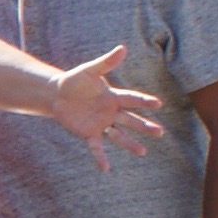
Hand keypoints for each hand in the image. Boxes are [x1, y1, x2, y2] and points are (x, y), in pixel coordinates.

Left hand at [49, 46, 165, 169]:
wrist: (56, 94)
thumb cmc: (75, 80)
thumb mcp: (90, 70)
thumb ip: (106, 62)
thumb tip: (123, 48)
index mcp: (113, 96)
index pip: (132, 99)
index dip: (144, 101)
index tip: (158, 104)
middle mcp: (111, 112)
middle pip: (130, 120)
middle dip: (144, 126)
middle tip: (160, 132)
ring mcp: (101, 124)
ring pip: (118, 135)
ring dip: (129, 143)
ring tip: (143, 152)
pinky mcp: (88, 133)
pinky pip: (96, 146)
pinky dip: (100, 156)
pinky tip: (105, 168)